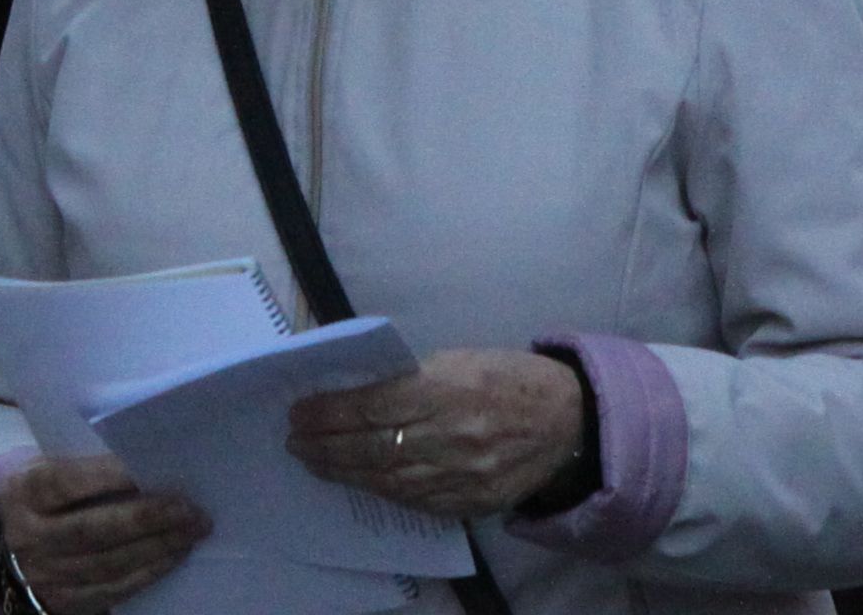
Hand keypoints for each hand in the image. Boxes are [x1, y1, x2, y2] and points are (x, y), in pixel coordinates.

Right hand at [0, 452, 207, 614]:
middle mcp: (28, 538)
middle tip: (190, 508)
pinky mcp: (66, 602)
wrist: (16, 546)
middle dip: (146, 519)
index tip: (150, 468)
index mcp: (22, 493)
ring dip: (157, 547)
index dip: (107, 476)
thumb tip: (146, 460)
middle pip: (92, 531)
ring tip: (191, 530)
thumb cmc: (45, 495)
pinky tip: (173, 556)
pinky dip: (148, 573)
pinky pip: (113, 590)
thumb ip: (83, 466)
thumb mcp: (45, 470)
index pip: (65, 483)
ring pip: (108, 565)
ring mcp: (46, 576)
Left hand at [286, 347, 584, 521]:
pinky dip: (381, 490)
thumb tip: (358, 391)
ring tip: (316, 462)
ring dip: (345, 473)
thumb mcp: (458, 359)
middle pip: (372, 448)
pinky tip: (359, 480)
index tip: (299, 412)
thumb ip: (410, 378)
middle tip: (295, 442)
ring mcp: (462, 476)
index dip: (329, 413)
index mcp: (446, 389)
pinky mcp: (471, 503)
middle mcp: (451, 436)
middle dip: (326, 446)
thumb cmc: (508, 378)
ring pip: (388, 480)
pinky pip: (415, 501)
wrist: (567, 421)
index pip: (371, 406)